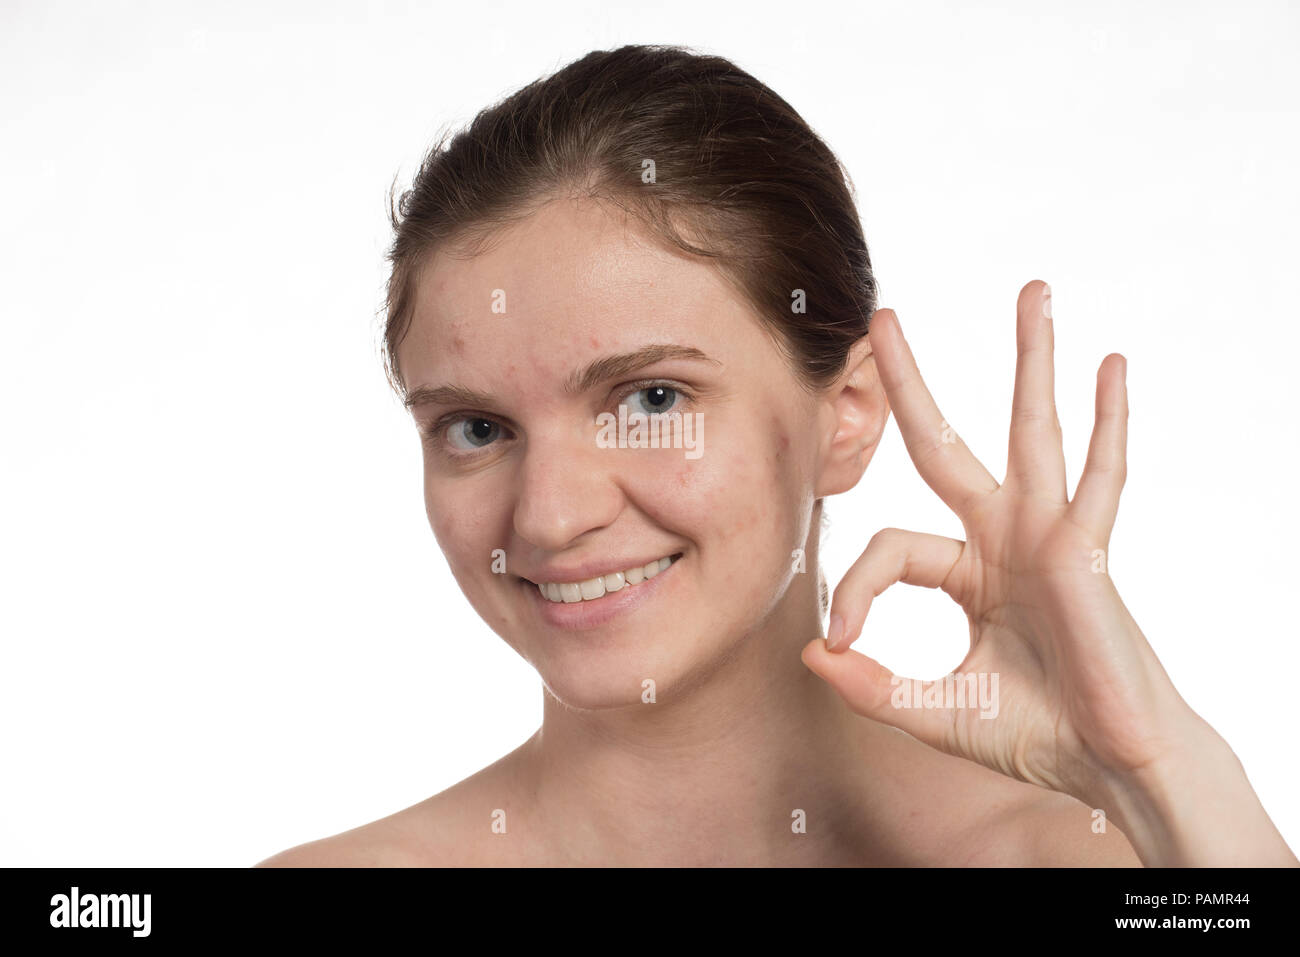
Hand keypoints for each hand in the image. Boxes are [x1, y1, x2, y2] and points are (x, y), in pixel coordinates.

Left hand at [802, 280, 1199, 814]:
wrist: (1110, 768)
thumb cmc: (1035, 737)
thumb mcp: (933, 711)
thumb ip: (872, 685)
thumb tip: (812, 654)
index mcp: (966, 570)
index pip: (888, 545)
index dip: (854, 588)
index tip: (841, 640)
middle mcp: (1004, 538)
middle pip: (946, 442)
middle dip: (912, 380)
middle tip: (883, 317)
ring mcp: (1048, 537)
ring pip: (1032, 432)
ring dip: (1031, 361)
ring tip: (1033, 292)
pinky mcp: (1087, 551)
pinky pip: (1101, 477)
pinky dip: (1109, 422)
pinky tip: (1111, 366)